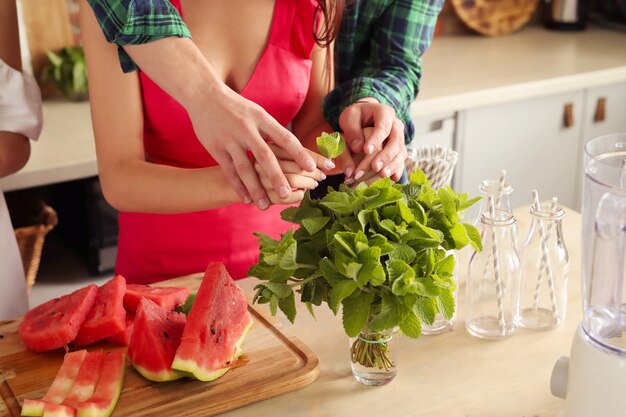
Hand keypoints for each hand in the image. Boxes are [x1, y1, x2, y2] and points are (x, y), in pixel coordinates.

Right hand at [187, 86, 333, 209]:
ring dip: (255, 188)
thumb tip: (298, 149)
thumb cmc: (238, 108)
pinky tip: (246, 199)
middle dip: (276, 176)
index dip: (300, 153)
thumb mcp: (257, 113)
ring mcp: (230, 139)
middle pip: (265, 155)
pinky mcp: (216, 147)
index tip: (312, 168)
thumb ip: (273, 131)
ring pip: (245, 168)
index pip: (285, 137)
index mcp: (262, 118)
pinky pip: (229, 171)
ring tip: (265, 205)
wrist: (204, 95)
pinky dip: (238, 186)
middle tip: (287, 194)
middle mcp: (247, 128)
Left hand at [340, 99, 406, 181]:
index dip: (376, 139)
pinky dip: (397, 170)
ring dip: (392, 165)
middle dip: (386, 156)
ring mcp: (399, 139)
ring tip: (382, 175)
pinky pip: (401, 161)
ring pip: (401, 152)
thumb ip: (352, 131)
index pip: (383, 126)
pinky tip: (392, 179)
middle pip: (396, 141)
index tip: (366, 151)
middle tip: (375, 167)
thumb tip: (358, 149)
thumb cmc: (355, 118)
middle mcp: (396, 126)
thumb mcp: (348, 118)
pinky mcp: (399, 151)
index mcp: (384, 113)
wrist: (363, 120)